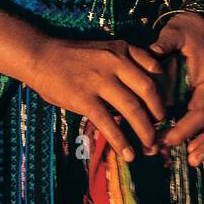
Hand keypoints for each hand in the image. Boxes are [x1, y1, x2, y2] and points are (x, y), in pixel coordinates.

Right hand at [27, 35, 166, 160]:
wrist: (41, 56)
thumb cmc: (73, 55)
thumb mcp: (104, 49)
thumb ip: (125, 62)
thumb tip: (146, 88)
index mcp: (121, 49)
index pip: (153, 69)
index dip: (162, 91)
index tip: (163, 107)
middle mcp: (114, 62)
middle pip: (148, 90)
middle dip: (158, 113)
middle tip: (160, 128)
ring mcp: (99, 81)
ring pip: (132, 109)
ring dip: (145, 131)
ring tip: (149, 146)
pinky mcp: (84, 98)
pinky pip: (108, 123)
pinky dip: (121, 141)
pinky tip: (128, 154)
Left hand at [149, 11, 203, 165]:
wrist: (198, 24)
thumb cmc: (184, 31)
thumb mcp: (173, 33)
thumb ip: (163, 45)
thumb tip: (149, 55)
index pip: (201, 110)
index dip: (186, 128)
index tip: (168, 139)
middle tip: (190, 160)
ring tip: (192, 161)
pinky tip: (193, 150)